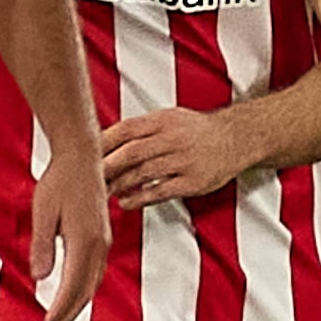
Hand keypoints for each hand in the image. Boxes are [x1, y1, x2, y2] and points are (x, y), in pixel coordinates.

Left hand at [28, 140, 109, 320]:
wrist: (82, 158)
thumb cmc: (61, 180)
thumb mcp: (42, 213)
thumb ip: (42, 245)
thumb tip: (40, 276)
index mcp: (85, 241)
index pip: (72, 286)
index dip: (60, 311)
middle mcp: (99, 245)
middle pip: (86, 291)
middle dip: (69, 316)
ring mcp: (103, 241)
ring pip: (93, 283)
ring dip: (78, 305)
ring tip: (61, 320)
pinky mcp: (102, 237)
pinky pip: (95, 272)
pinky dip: (85, 289)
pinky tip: (74, 293)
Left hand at [98, 106, 250, 209]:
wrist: (237, 138)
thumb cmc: (197, 130)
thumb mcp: (170, 118)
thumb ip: (141, 128)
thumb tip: (104, 140)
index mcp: (163, 120)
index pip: (125, 130)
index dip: (102, 144)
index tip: (84, 156)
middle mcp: (173, 138)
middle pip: (131, 153)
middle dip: (106, 168)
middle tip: (88, 179)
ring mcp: (183, 160)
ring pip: (143, 174)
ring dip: (119, 185)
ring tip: (104, 192)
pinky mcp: (192, 181)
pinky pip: (160, 192)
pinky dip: (139, 199)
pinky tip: (126, 202)